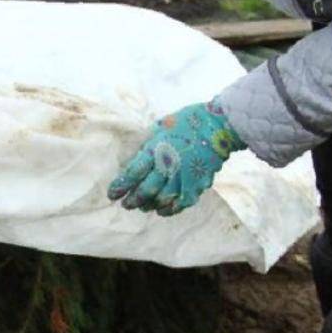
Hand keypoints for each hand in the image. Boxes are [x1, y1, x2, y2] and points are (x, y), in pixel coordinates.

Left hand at [107, 98, 245, 215]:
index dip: (121, 186)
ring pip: (162, 199)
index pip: (133, 173)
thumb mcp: (159, 128)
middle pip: (146, 189)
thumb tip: (133, 161)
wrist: (219, 124)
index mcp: (157, 149)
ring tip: (142, 206)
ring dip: (149, 205)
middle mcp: (169, 164)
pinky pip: (181, 203)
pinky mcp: (198, 183)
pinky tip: (161, 210)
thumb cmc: (186, 122)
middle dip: (133, 200)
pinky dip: (169, 209)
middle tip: (125, 205)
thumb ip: (147, 146)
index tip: (112, 194)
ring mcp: (185, 176)